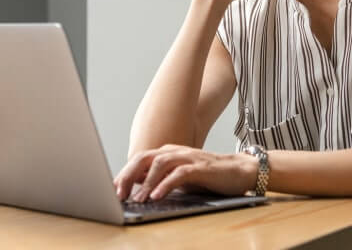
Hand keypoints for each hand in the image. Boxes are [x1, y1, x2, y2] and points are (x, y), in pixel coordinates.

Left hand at [112, 144, 257, 201]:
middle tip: (117, 193)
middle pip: (144, 158)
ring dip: (146, 182)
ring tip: (138, 198)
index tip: (112, 189)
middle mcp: (175, 152)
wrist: (239, 171)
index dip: (124, 173)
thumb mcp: (179, 178)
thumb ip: (160, 179)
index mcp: (167, 153)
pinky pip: (179, 174)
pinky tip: (157, 196)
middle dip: (128, 175)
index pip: (139, 159)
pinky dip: (166, 184)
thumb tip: (136, 188)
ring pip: (159, 164)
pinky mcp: (200, 167)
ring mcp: (187, 157)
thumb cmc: (208, 177)